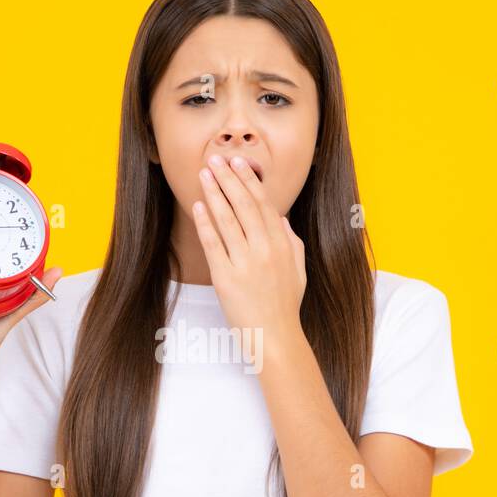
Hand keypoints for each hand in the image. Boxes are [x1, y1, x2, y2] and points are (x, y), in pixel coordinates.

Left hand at [192, 154, 305, 335]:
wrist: (275, 338)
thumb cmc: (286, 306)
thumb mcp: (298, 270)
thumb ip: (292, 241)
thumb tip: (281, 218)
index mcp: (282, 244)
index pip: (264, 204)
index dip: (249, 181)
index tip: (239, 163)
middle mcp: (265, 249)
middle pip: (244, 205)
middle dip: (229, 179)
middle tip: (216, 159)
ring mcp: (245, 263)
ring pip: (228, 220)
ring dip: (215, 193)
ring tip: (204, 174)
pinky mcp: (226, 278)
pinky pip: (214, 245)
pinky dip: (205, 223)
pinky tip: (198, 206)